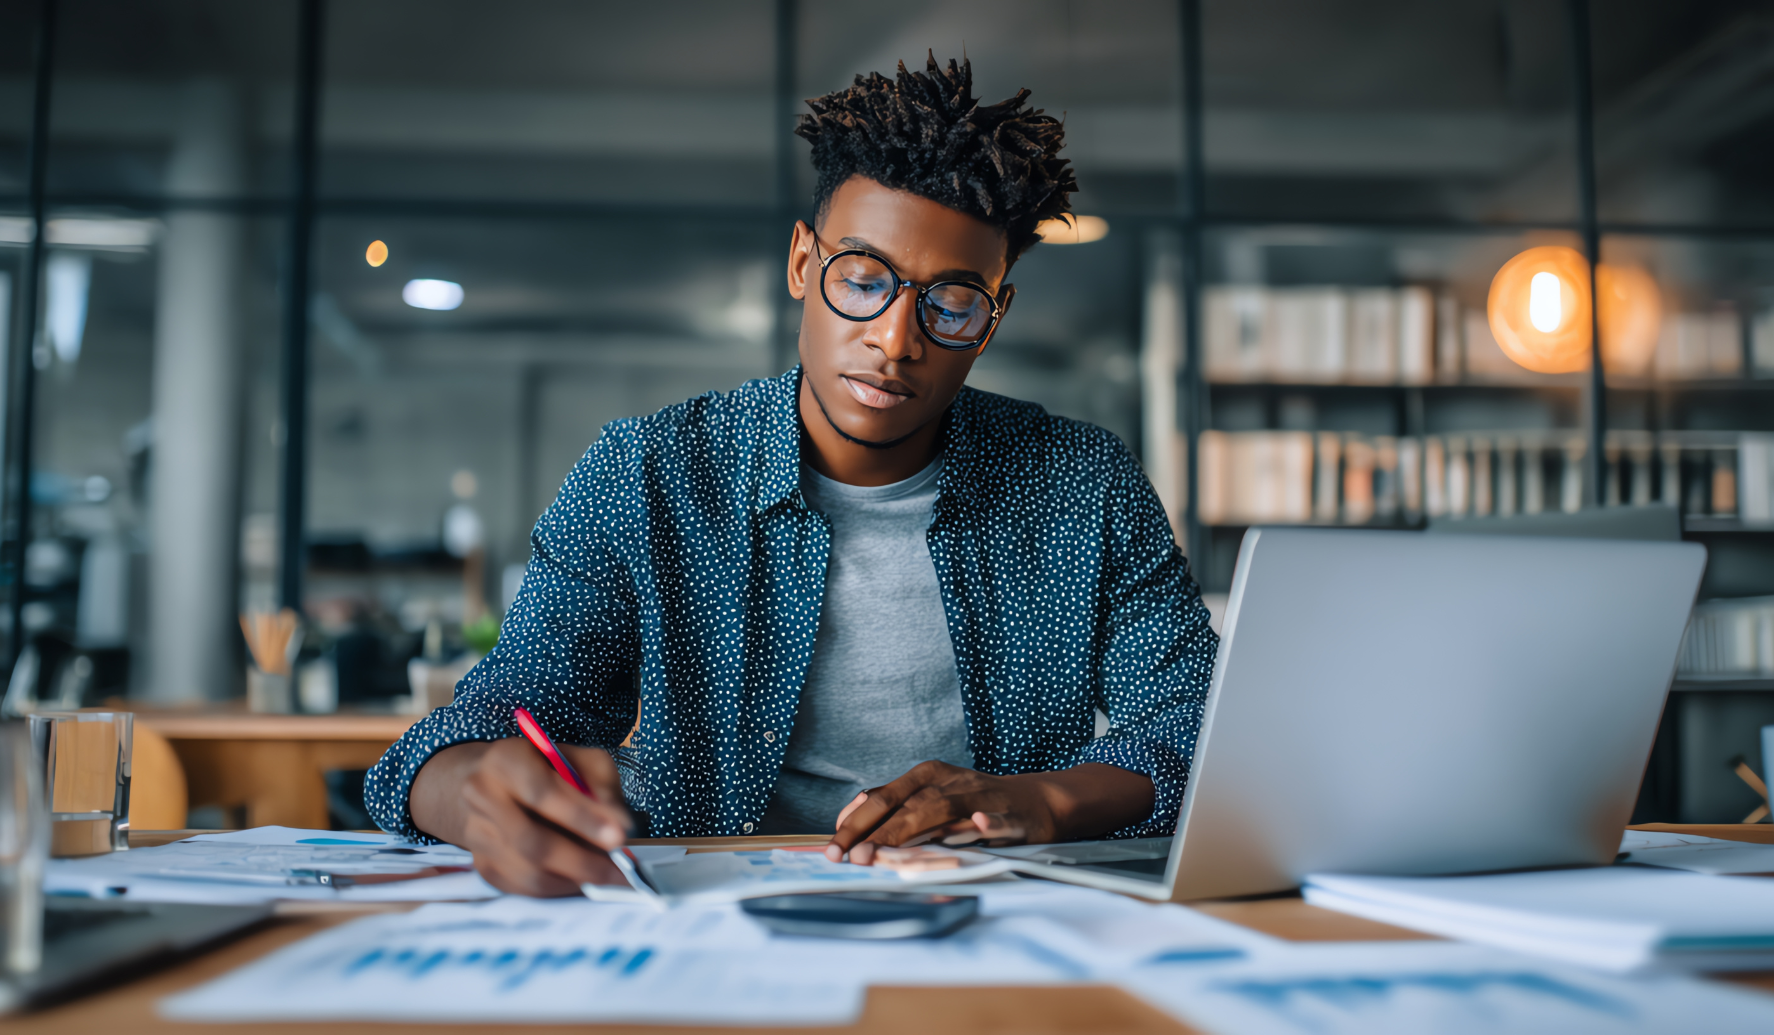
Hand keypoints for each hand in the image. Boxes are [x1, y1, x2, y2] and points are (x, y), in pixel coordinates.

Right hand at [409, 738, 631, 895]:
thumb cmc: (547, 768)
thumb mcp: (581, 760)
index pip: (542, 794)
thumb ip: (602, 786)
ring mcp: (477, 835)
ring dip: (575, 879)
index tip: (618, 837)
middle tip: (620, 870)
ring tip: (608, 875)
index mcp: (505, 760)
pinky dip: (560, 888)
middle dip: (583, 861)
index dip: (581, 818)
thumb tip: (621, 824)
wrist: (494, 784)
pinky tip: (582, 878)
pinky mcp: (483, 865)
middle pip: (532, 842)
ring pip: (529, 873)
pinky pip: (524, 888)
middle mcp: (482, 797)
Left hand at [823, 761, 1154, 865]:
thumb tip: (848, 816)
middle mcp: (947, 781)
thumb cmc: (973, 804)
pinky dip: (988, 822)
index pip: (881, 798)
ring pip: (940, 811)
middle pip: (903, 805)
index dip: (854, 823)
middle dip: (872, 833)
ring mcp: (978, 796)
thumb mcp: (930, 799)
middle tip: (849, 858)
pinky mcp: (1010, 815)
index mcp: (925, 776)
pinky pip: (997, 819)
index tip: (831, 849)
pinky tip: (979, 826)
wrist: (1036, 802)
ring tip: (880, 852)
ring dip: (908, 832)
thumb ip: (894, 806)